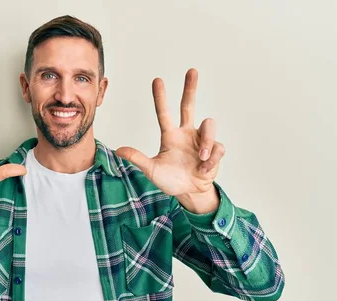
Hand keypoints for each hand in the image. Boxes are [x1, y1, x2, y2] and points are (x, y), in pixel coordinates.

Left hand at [116, 69, 224, 197]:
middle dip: (190, 88)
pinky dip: (211, 159)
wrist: (190, 193)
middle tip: (191, 70)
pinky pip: (217, 147)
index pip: (164, 113)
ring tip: (200, 159)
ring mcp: (201, 140)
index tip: (157, 80)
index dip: (160, 97)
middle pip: (189, 105)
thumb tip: (118, 150)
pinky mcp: (214, 149)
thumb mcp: (152, 170)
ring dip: (205, 142)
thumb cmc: (170, 180)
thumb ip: (138, 159)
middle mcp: (186, 133)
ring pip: (209, 125)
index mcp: (171, 136)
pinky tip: (204, 168)